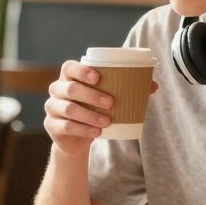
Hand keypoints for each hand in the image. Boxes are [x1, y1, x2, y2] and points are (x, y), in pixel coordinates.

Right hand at [44, 61, 159, 155]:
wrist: (78, 137)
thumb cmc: (94, 109)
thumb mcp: (107, 98)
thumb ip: (128, 89)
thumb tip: (154, 86)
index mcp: (69, 76)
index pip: (70, 67)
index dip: (82, 71)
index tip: (99, 78)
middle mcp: (57, 89)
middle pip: (71, 89)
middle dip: (92, 95)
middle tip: (111, 103)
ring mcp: (52, 107)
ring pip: (69, 109)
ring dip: (90, 115)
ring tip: (107, 122)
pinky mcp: (52, 125)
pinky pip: (66, 126)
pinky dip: (83, 130)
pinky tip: (96, 133)